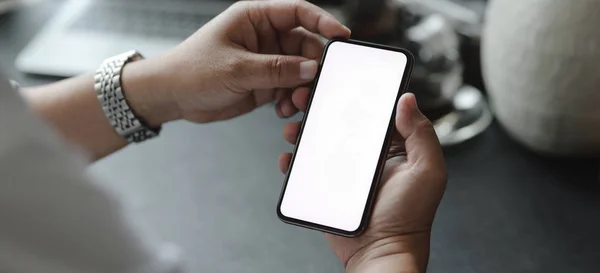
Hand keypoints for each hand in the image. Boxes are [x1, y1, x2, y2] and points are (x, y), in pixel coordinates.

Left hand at [123, 0, 350, 125]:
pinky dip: (290, 100)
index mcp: (255, 18)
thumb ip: (276, 69)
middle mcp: (264, 37)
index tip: (342, 36)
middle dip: (312, 66)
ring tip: (294, 102)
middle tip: (315, 85)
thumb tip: (312, 68)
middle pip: (304, 45)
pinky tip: (283, 110)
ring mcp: (265, 61)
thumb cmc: (192, 70)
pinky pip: (288, 89)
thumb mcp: (237, 68)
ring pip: (299, 71)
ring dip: (302, 87)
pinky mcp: (264, 83)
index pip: (298, 12)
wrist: (172, 96)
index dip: (323, 21)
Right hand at [278, 93, 446, 272]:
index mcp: (393, 146)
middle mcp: (368, 154)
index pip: (373, 110)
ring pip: (320, 140)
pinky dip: (294, 158)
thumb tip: (408, 99)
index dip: (356, 93)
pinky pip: (307, 167)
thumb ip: (421, 134)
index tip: (339, 79)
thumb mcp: (427, 171)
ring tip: (293, 125)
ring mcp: (345, 170)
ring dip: (304, 127)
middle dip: (321, 105)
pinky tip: (290, 154)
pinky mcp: (327, 185)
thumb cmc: (409, 217)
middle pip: (341, 121)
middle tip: (307, 95)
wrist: (381, 252)